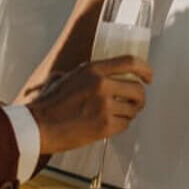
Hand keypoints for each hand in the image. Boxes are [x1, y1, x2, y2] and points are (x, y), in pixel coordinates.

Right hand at [25, 56, 151, 153]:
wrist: (39, 125)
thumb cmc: (49, 104)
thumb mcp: (68, 77)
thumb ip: (88, 74)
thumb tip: (104, 74)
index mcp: (92, 69)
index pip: (130, 62)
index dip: (145, 69)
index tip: (148, 77)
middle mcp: (101, 85)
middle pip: (138, 89)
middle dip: (139, 98)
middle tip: (133, 102)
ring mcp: (104, 106)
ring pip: (134, 109)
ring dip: (128, 113)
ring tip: (115, 114)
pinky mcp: (105, 125)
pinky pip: (125, 125)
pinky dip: (120, 125)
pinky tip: (108, 124)